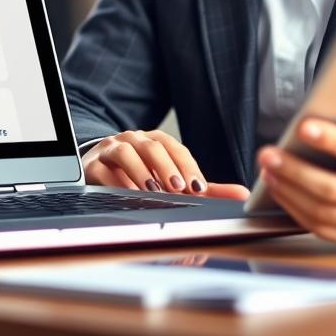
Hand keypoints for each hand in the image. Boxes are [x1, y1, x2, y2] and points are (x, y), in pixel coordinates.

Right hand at [83, 129, 249, 198]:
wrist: (100, 168)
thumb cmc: (142, 174)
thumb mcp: (173, 180)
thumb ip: (206, 189)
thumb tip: (242, 194)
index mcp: (154, 141)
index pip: (173, 147)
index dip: (187, 165)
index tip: (198, 187)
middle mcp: (133, 140)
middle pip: (151, 146)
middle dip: (166, 166)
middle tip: (178, 188)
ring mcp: (111, 149)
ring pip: (125, 152)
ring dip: (141, 171)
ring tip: (153, 190)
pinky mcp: (93, 164)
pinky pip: (103, 169)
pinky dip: (116, 181)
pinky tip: (127, 195)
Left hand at [257, 76, 335, 245]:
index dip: (333, 142)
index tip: (304, 126)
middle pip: (335, 191)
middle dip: (296, 171)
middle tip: (269, 154)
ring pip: (323, 213)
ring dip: (290, 191)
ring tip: (267, 170)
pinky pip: (321, 229)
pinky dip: (295, 210)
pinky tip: (278, 189)